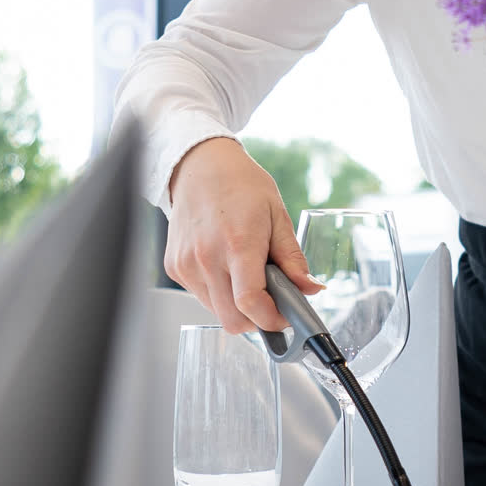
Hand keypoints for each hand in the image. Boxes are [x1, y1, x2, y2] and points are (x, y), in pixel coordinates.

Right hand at [164, 137, 321, 334]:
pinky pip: (201, 297)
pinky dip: (218, 293)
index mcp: (238, 243)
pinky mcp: (174, 267)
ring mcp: (186, 264)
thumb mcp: (277, 216)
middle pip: (233, 320)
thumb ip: (293, 259)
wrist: (200, 166)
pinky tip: (224, 266)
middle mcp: (207, 257)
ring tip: (245, 274)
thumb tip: (310, 289)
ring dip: (236, 306)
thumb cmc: (240, 185)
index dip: (272, 319)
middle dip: (256, 319)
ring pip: (216, 312)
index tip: (284, 315)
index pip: (251, 303)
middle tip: (270, 300)